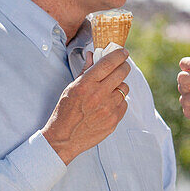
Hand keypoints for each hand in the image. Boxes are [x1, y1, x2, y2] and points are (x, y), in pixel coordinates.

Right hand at [42, 48, 129, 164]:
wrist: (64, 138)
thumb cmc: (65, 111)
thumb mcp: (71, 87)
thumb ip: (85, 70)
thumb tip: (93, 54)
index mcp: (86, 84)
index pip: (108, 63)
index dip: (119, 55)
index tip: (123, 52)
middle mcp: (99, 95)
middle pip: (122, 73)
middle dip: (123, 66)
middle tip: (122, 66)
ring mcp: (108, 108)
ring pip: (125, 88)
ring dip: (119, 86)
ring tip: (109, 90)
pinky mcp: (114, 120)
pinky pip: (124, 104)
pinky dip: (119, 102)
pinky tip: (108, 104)